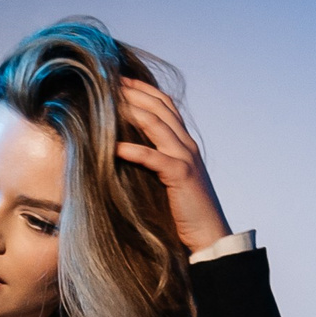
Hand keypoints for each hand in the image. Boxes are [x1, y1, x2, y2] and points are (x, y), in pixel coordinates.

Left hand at [116, 77, 232, 253]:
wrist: (209, 236)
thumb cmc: (184, 212)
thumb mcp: (168, 178)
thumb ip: (154, 160)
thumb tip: (123, 149)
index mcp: (184, 142)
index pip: (164, 104)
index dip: (141, 89)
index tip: (117, 80)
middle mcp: (187, 145)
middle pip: (159, 107)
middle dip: (132, 92)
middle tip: (106, 83)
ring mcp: (186, 158)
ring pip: (156, 124)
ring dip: (130, 111)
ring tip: (106, 104)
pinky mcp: (181, 175)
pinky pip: (154, 157)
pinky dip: (133, 150)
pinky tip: (113, 147)